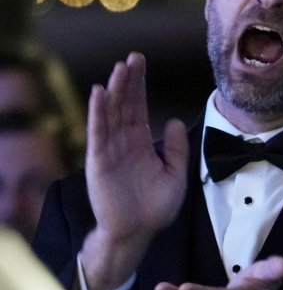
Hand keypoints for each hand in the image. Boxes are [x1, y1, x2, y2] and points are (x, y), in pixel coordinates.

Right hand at [81, 52, 188, 289]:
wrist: (138, 232)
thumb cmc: (156, 207)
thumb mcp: (176, 175)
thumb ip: (177, 149)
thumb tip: (176, 121)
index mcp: (142, 144)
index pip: (139, 108)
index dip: (139, 86)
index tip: (140, 63)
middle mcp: (124, 143)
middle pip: (125, 106)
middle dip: (128, 82)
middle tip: (132, 57)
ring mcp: (110, 151)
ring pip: (111, 115)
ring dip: (114, 92)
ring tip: (118, 69)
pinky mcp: (99, 162)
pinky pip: (98, 133)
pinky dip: (97, 113)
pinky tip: (98, 94)